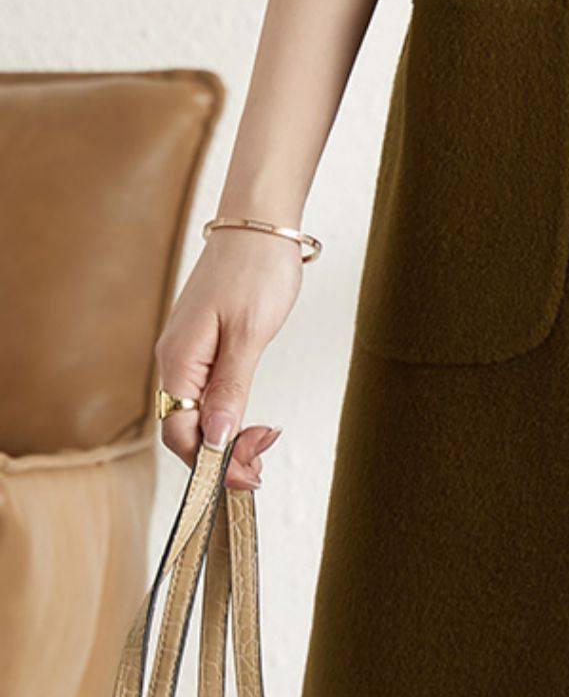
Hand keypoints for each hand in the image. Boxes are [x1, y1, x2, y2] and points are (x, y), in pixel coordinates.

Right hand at [154, 228, 303, 490]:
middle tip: (264, 466)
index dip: (212, 463)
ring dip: (227, 438)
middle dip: (222, 456)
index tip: (252, 474)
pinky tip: (250, 421)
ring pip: (197, 414)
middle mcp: (175, 361)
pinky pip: (206, 394)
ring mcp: (189, 353)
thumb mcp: (251, 333)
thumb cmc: (256, 269)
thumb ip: (231, 388)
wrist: (259, 221)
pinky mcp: (205, 345)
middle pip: (185, 430)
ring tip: (264, 445)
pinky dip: (227, 414)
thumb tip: (216, 439)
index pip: (180, 434)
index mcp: (178, 361)